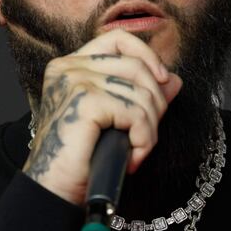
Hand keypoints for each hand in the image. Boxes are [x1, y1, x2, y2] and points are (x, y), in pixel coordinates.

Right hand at [22, 29, 182, 205]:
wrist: (56, 192)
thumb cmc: (82, 159)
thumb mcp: (117, 120)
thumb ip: (142, 94)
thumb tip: (174, 80)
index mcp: (72, 65)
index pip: (118, 39)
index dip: (147, 55)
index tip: (163, 79)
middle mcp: (69, 67)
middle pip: (137, 67)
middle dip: (155, 103)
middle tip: (146, 134)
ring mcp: (75, 81)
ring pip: (141, 92)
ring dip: (150, 128)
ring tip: (137, 151)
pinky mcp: (85, 101)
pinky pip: (137, 113)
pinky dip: (144, 139)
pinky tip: (132, 158)